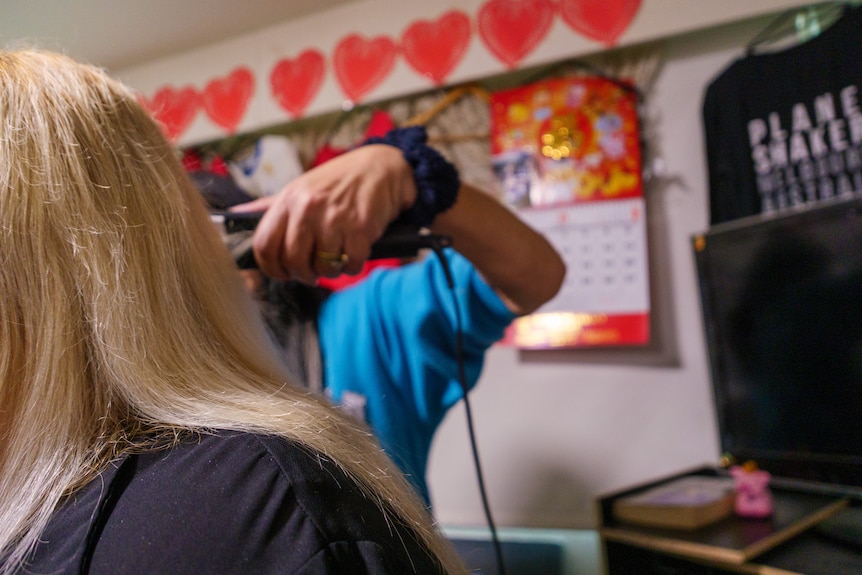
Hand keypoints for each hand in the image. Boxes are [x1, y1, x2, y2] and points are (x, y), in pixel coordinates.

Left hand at [231, 145, 415, 283]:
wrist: (381, 167)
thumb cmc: (338, 181)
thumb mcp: (301, 188)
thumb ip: (270, 207)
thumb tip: (235, 216)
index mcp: (288, 199)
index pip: (264, 245)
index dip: (272, 268)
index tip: (284, 273)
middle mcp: (307, 207)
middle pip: (293, 261)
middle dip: (304, 274)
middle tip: (313, 272)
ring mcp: (334, 218)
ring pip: (323, 267)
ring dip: (331, 271)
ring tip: (337, 258)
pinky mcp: (360, 228)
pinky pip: (351, 264)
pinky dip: (353, 266)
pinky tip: (355, 253)